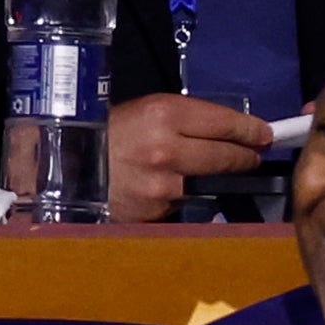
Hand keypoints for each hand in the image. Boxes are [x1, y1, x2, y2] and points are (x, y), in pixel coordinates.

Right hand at [106, 93, 272, 223]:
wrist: (59, 169)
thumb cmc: (100, 132)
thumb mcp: (141, 111)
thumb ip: (181, 120)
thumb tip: (222, 131)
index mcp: (165, 114)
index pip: (225, 123)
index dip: (251, 130)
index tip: (265, 134)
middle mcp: (169, 150)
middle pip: (227, 157)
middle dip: (245, 157)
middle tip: (253, 156)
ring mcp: (164, 186)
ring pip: (204, 183)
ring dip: (203, 179)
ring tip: (180, 172)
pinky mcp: (156, 213)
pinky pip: (178, 204)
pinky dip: (174, 199)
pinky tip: (152, 191)